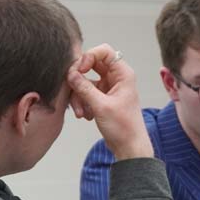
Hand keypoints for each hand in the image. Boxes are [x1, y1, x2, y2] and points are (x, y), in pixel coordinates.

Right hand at [67, 43, 153, 159]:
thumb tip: (70, 73)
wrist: (129, 147)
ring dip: (79, 95)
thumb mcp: (101, 106)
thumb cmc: (123, 128)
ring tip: (81, 113)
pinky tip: (86, 116)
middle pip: (91, 64)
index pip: (104, 51)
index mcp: (123, 74)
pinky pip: (86, 92)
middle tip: (72, 90)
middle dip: (79, 79)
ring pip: (85, 80)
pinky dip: (82, 102)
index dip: (88, 56)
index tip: (79, 70)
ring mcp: (109, 87)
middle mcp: (117, 77)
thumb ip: (84, 88)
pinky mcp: (102, 97)